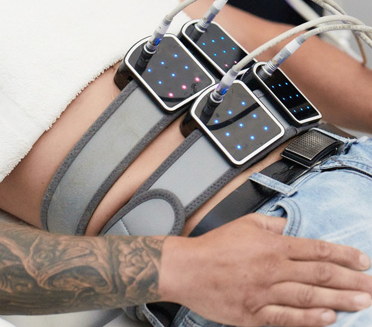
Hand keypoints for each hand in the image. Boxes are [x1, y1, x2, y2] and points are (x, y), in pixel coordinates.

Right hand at [160, 213, 371, 326]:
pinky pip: (287, 318)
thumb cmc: (215, 246)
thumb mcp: (246, 223)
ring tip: (363, 302)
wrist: (188, 269)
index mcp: (273, 245)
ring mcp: (265, 294)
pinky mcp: (255, 315)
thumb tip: (292, 227)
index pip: (316, 249)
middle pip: (320, 274)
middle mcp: (273, 269)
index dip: (343, 255)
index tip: (363, 260)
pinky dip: (310, 320)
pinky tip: (330, 319)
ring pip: (310, 297)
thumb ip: (273, 224)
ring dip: (340, 300)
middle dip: (351, 280)